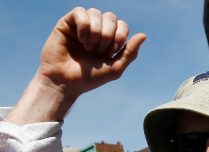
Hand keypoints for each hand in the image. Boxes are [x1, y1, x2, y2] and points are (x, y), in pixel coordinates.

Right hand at [8, 7, 145, 123]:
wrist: (64, 83)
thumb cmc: (88, 79)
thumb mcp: (115, 68)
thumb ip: (130, 52)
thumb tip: (144, 35)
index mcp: (108, 40)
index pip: (122, 25)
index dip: (119, 36)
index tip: (110, 52)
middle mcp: (95, 31)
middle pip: (111, 17)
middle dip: (108, 34)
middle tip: (98, 50)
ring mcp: (81, 26)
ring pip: (96, 13)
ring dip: (95, 31)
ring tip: (87, 46)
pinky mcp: (67, 23)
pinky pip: (80, 12)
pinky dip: (84, 26)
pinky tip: (80, 38)